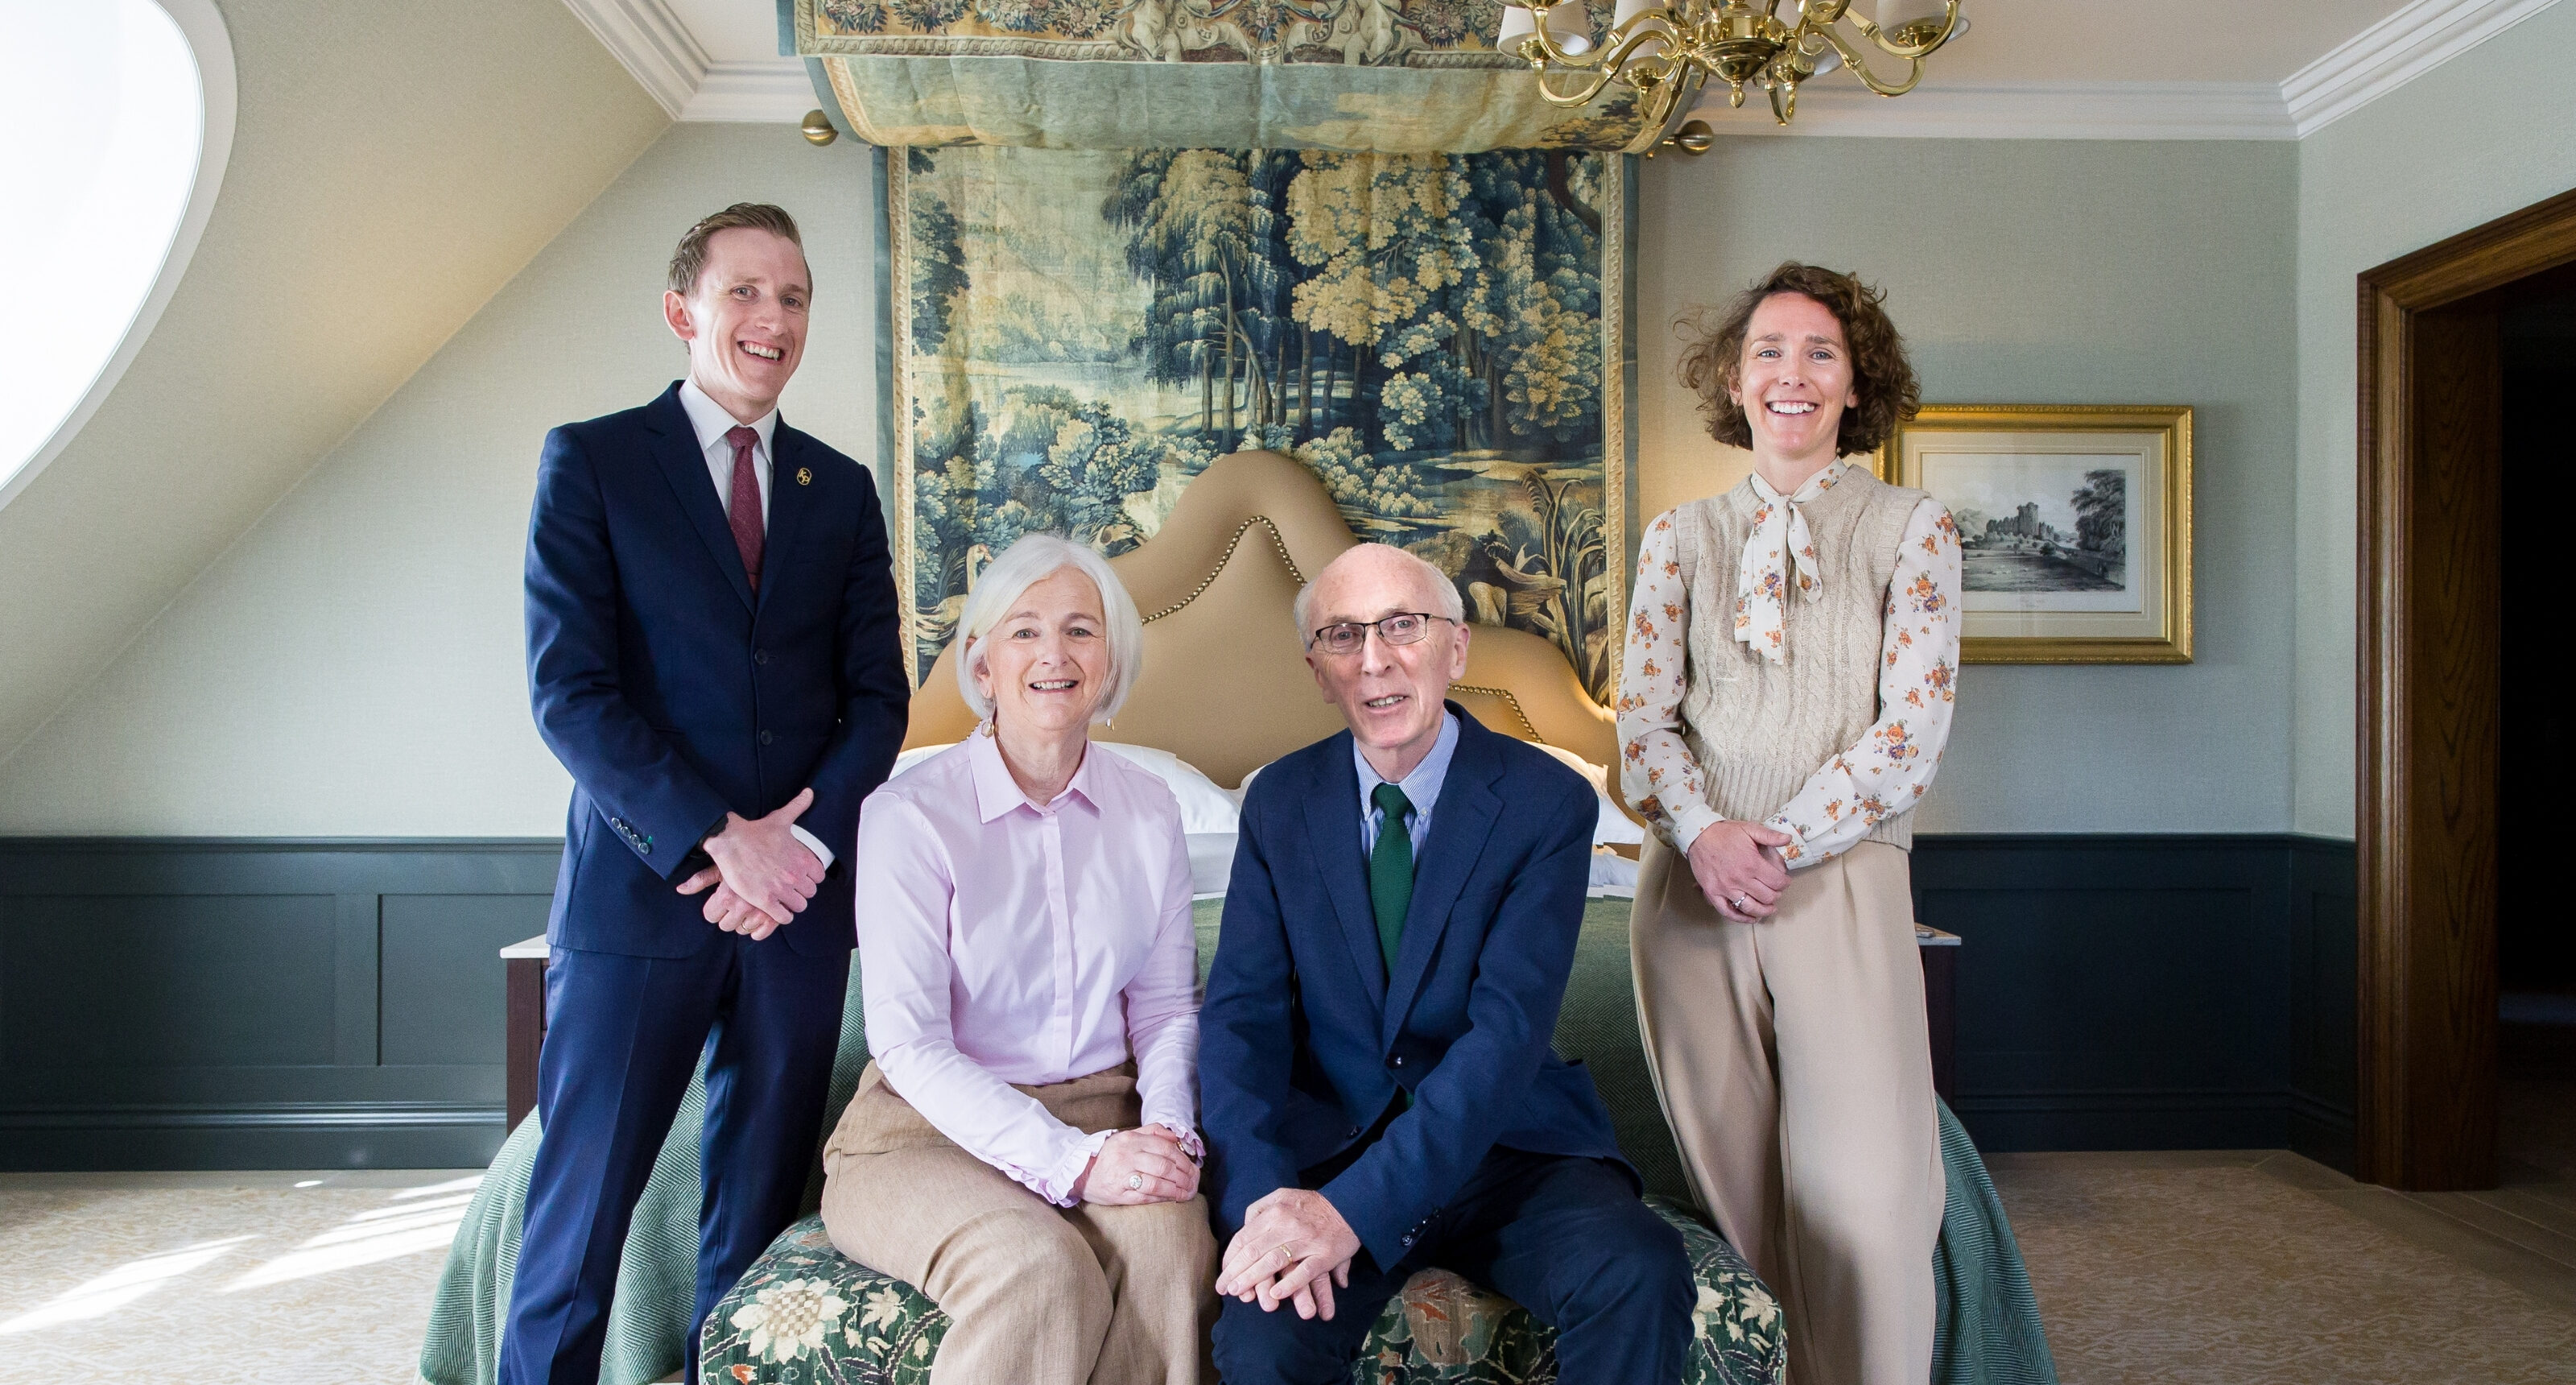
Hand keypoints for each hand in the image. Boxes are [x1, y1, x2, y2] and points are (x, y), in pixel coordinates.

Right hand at [678, 788, 824, 935]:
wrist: (731, 841)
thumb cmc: (755, 831)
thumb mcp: (781, 818)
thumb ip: (798, 806)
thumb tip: (809, 792)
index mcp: (803, 858)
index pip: (819, 878)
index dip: (809, 878)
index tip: (798, 877)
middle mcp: (796, 874)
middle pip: (809, 894)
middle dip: (800, 892)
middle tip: (788, 889)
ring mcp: (781, 888)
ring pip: (798, 907)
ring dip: (791, 905)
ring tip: (781, 899)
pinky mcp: (765, 900)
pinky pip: (783, 917)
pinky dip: (781, 916)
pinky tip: (774, 909)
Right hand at [1074, 1127, 1200, 1205]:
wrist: (1080, 1172)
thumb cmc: (1109, 1155)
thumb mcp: (1127, 1136)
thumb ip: (1152, 1132)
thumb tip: (1176, 1138)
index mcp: (1130, 1140)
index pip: (1165, 1148)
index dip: (1183, 1159)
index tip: (1193, 1167)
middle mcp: (1126, 1155)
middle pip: (1164, 1166)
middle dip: (1184, 1176)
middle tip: (1194, 1182)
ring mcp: (1122, 1175)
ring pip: (1157, 1182)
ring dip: (1177, 1189)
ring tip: (1188, 1193)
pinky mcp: (1119, 1193)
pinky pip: (1146, 1196)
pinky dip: (1163, 1198)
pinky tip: (1173, 1198)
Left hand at [1217, 1189, 1360, 1319]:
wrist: (1352, 1206)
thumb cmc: (1313, 1205)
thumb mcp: (1283, 1195)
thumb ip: (1260, 1207)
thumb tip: (1245, 1224)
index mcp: (1275, 1211)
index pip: (1245, 1236)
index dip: (1231, 1257)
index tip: (1223, 1272)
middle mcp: (1287, 1225)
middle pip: (1254, 1251)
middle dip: (1235, 1272)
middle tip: (1224, 1289)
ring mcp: (1306, 1241)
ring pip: (1273, 1262)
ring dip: (1253, 1280)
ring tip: (1240, 1293)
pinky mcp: (1324, 1255)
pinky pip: (1304, 1272)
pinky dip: (1289, 1284)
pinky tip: (1275, 1294)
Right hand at [1686, 819, 1792, 921]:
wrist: (1698, 835)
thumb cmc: (1724, 833)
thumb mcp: (1749, 828)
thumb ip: (1770, 835)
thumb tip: (1788, 839)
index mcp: (1751, 863)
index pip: (1777, 881)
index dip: (1785, 883)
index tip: (1785, 881)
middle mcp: (1740, 879)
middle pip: (1767, 896)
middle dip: (1776, 895)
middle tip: (1777, 892)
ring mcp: (1725, 888)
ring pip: (1750, 907)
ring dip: (1764, 911)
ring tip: (1770, 908)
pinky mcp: (1713, 893)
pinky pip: (1728, 911)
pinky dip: (1741, 918)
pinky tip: (1751, 918)